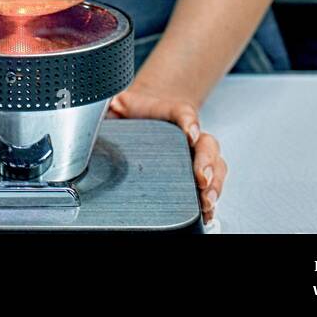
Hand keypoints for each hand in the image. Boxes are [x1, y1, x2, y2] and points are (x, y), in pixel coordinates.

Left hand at [108, 80, 226, 226]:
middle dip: (207, 162)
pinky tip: (206, 212)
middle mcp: (189, 135)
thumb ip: (112, 103)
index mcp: (171, 113)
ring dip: (214, 184)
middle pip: (207, 144)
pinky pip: (211, 186)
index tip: (189, 133)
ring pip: (215, 166)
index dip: (189, 122)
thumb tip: (100, 107)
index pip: (183, 113)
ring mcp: (196, 155)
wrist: (144, 117)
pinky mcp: (196, 174)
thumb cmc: (134, 112)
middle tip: (202, 178)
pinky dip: (212, 201)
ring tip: (206, 200)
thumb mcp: (120, 103)